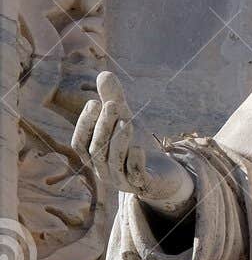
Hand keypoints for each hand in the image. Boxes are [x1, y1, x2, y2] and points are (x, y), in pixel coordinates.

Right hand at [72, 70, 195, 214]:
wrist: (163, 177)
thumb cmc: (136, 146)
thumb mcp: (125, 120)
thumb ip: (114, 99)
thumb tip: (103, 73)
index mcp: (95, 157)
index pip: (80, 143)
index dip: (84, 124)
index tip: (94, 102)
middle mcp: (104, 171)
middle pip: (97, 151)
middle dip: (103, 127)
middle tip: (113, 104)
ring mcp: (122, 181)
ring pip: (113, 163)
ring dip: (119, 141)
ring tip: (127, 121)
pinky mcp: (143, 186)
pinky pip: (134, 177)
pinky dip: (134, 162)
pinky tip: (139, 148)